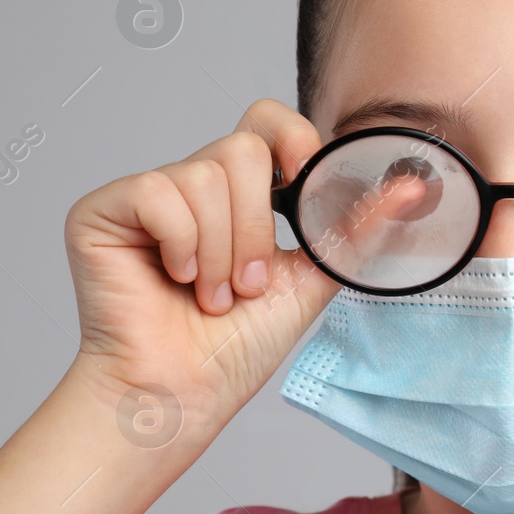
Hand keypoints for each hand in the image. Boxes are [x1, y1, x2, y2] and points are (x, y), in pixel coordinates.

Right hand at [62, 99, 342, 434]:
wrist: (186, 392)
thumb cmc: (239, 345)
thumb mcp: (312, 277)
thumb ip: (354, 227)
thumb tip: (410, 186)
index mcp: (243, 194)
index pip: (267, 122)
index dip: (292, 139)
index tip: (304, 180)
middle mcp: (195, 185)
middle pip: (243, 148)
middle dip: (258, 228)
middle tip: (248, 284)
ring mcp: (149, 196)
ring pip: (206, 176)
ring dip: (222, 252)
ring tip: (213, 296)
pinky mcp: (104, 211)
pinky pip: (158, 191)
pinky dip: (181, 244)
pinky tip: (175, 279)